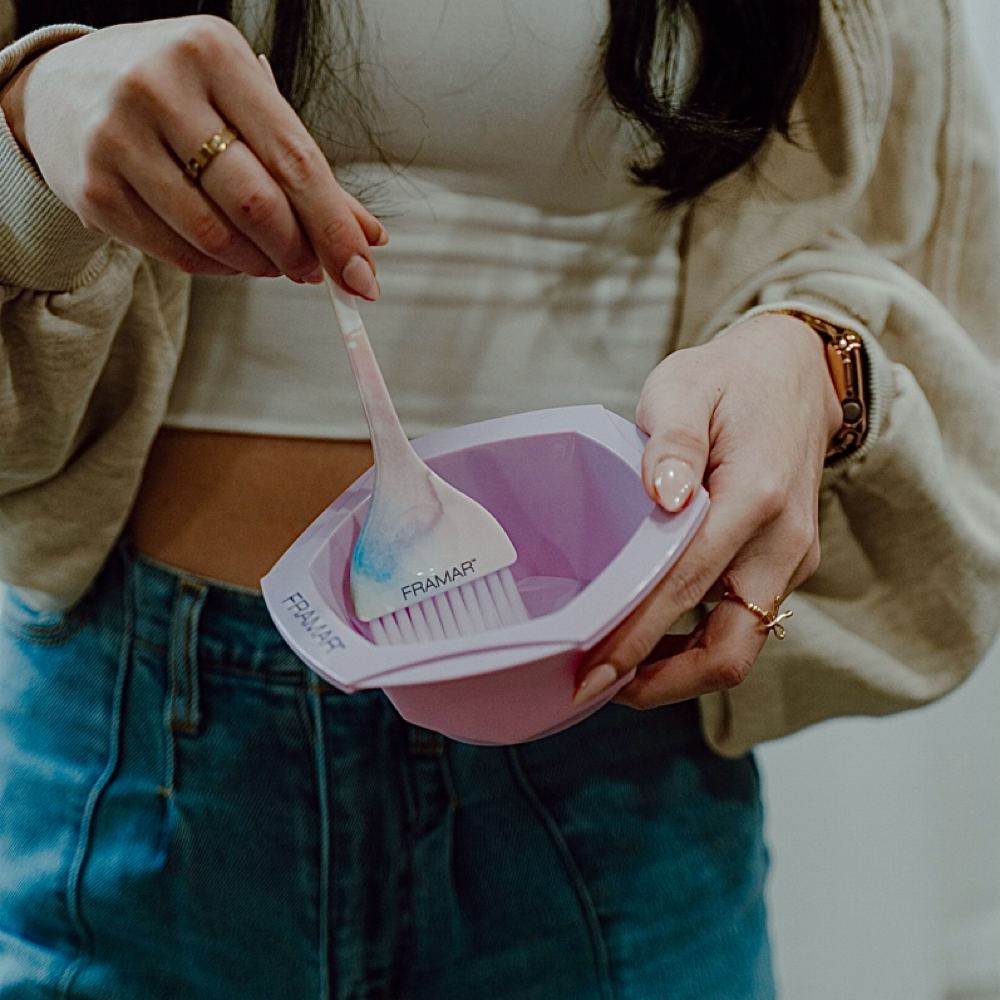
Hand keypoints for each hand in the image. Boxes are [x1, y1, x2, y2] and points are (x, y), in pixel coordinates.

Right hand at [1, 17, 384, 295]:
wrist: (63, 90)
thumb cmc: (177, 98)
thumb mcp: (241, 106)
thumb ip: (305, 169)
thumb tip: (370, 239)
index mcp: (213, 52)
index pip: (295, 159)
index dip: (334, 228)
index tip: (361, 275)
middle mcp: (159, 86)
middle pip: (257, 203)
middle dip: (298, 253)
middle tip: (313, 272)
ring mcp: (118, 137)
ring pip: (216, 236)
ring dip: (258, 266)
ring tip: (270, 262)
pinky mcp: (93, 188)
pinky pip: (178, 252)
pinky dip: (216, 267)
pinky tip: (227, 256)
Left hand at [573, 312, 842, 707]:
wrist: (795, 374)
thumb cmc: (728, 380)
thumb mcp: (686, 387)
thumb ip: (673, 440)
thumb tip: (664, 499)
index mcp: (755, 497)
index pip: (687, 588)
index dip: (637, 640)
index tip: (591, 673)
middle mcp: (782, 541)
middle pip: (732, 648)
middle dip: (665, 682)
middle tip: (599, 687)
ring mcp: (791, 558)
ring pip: (741, 645)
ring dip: (680, 669)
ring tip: (617, 669)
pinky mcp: (786, 563)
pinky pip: (746, 622)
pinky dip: (700, 643)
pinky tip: (654, 636)